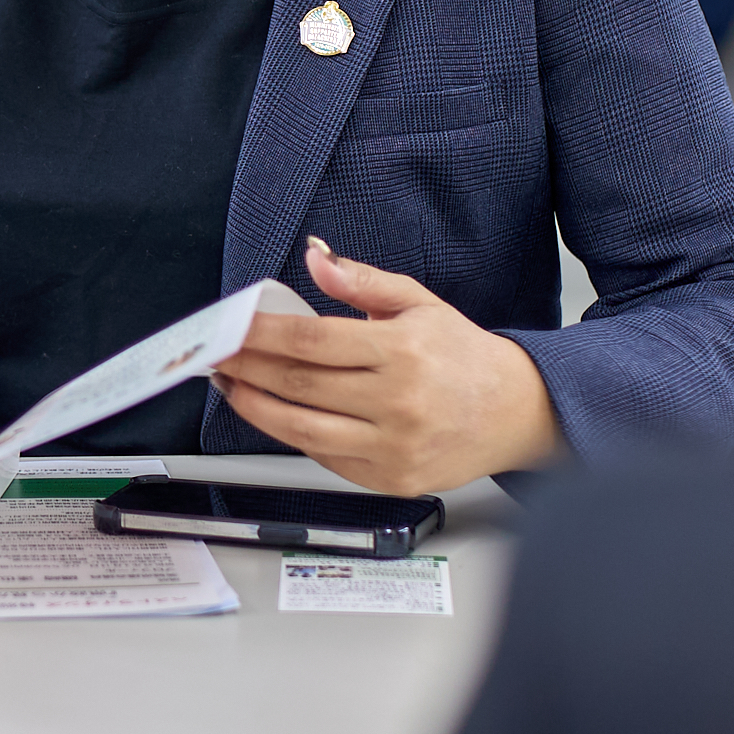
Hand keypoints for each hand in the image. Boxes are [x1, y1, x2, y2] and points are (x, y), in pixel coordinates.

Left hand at [210, 238, 561, 493]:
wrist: (518, 412)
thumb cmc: (465, 357)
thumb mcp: (419, 303)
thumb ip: (362, 282)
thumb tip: (317, 255)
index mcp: (402, 351)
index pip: (311, 341)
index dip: (261, 334)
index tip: (231, 327)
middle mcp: (397, 402)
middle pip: (298, 384)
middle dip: (245, 367)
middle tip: (216, 353)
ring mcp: (393, 446)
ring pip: (301, 428)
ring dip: (254, 406)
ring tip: (231, 385)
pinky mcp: (390, 478)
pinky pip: (323, 456)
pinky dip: (290, 434)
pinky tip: (273, 412)